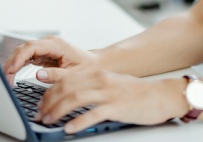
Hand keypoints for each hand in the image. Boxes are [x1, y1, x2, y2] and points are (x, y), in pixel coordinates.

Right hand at [4, 36, 98, 84]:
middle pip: (24, 48)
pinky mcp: (43, 54)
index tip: (10, 70)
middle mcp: (50, 43)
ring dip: (13, 64)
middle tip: (5, 79)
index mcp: (57, 45)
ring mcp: (45, 47)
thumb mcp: (73, 74)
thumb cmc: (86, 68)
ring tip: (7, 80)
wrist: (94, 64)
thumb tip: (38, 75)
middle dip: (12, 62)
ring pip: (23, 52)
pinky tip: (13, 76)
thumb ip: (56, 75)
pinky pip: (26, 57)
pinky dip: (18, 65)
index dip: (19, 58)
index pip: (32, 47)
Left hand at [36, 69, 186, 132]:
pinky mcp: (118, 107)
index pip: (67, 78)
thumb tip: (70, 97)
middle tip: (40, 114)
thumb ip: (92, 88)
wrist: (162, 95)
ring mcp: (110, 93)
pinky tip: (69, 128)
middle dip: (49, 102)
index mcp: (99, 74)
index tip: (40, 101)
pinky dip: (79, 122)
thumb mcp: (112, 85)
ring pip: (76, 98)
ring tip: (48, 121)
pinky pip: (94, 114)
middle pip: (67, 87)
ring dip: (58, 110)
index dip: (50, 90)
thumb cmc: (137, 93)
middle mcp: (102, 80)